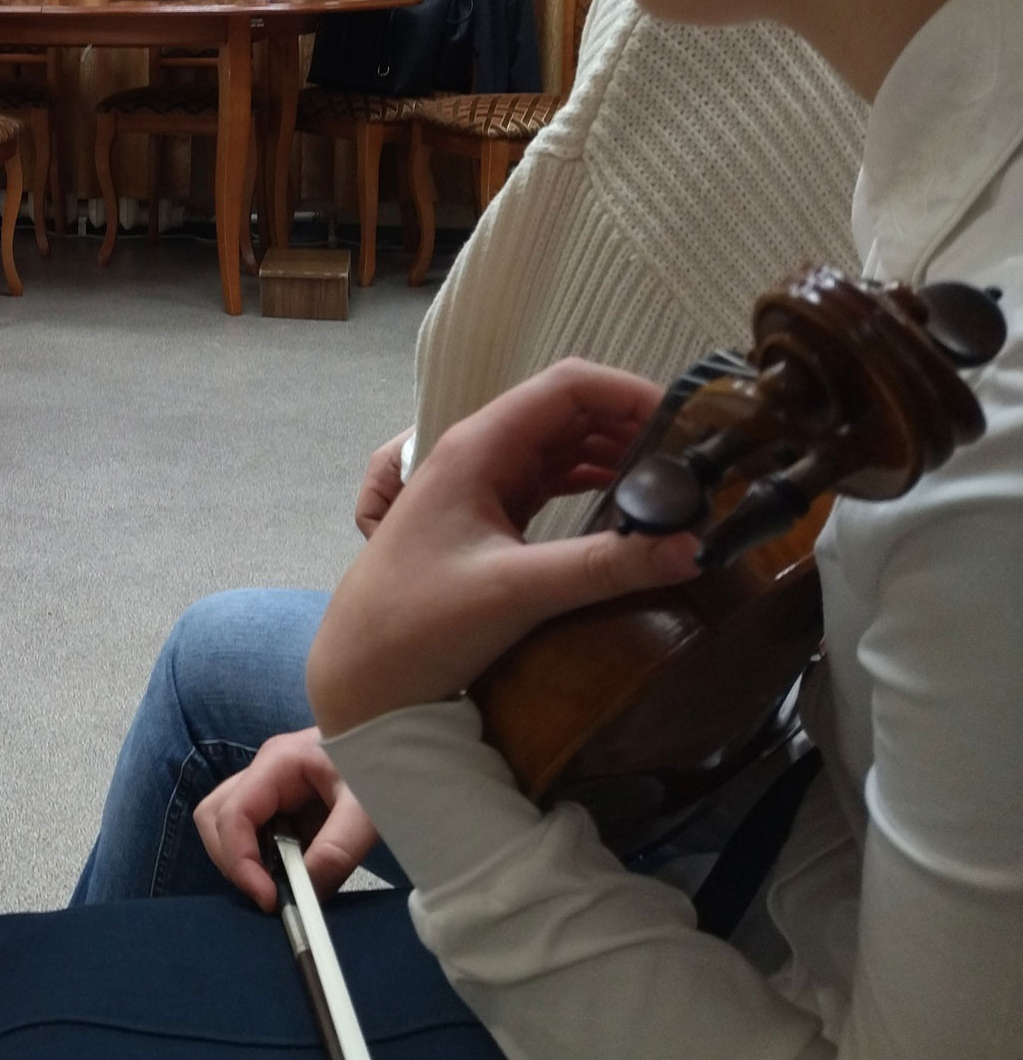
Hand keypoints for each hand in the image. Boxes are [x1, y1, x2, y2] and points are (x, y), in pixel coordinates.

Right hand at [194, 729, 378, 913]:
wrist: (399, 747)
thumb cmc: (385, 767)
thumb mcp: (368, 809)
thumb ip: (337, 849)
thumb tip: (305, 893)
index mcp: (278, 762)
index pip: (233, 814)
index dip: (240, 861)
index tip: (269, 899)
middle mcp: (262, 771)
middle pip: (213, 816)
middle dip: (232, 861)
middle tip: (269, 895)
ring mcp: (267, 785)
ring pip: (224, 823)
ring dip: (242, 860)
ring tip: (280, 885)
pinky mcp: (279, 802)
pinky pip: (251, 832)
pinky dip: (260, 859)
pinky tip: (291, 872)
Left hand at [307, 361, 700, 736]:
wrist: (357, 672)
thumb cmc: (416, 623)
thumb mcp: (516, 591)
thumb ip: (603, 566)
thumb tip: (694, 547)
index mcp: (478, 447)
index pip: (566, 387)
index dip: (630, 392)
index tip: (691, 423)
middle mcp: (480, 455)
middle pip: (570, 413)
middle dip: (635, 426)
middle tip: (701, 460)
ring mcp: (482, 487)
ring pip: (563, 448)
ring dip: (619, 457)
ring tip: (680, 484)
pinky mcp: (489, 522)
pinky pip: (551, 484)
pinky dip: (595, 487)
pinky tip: (632, 509)